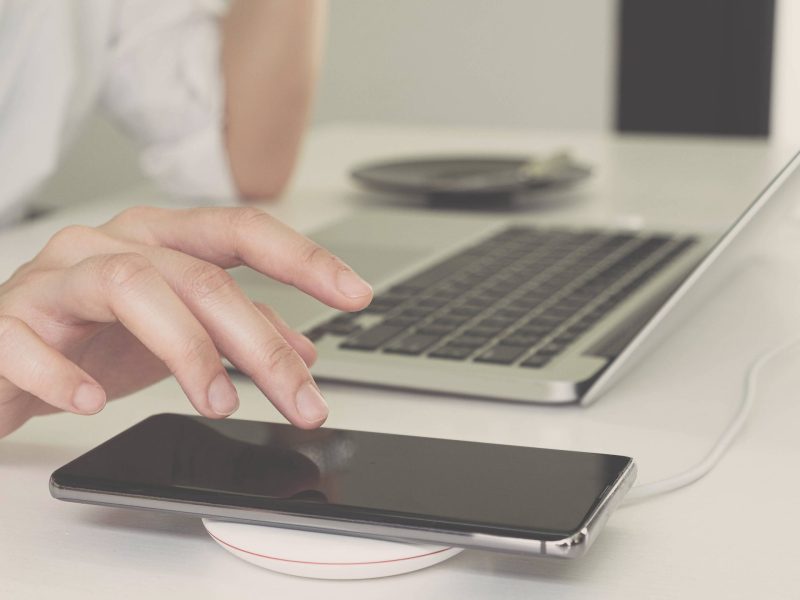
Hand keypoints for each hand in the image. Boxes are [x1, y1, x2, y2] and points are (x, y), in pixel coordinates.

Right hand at [0, 206, 371, 437]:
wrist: (0, 355)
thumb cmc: (92, 334)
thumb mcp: (180, 332)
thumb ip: (238, 330)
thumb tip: (307, 350)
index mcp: (160, 240)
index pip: (243, 230)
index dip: (304, 258)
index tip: (358, 294)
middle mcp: (112, 244)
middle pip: (202, 275)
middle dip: (261, 342)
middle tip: (302, 401)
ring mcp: (56, 277)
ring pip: (132, 286)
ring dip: (186, 350)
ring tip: (218, 404)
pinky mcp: (7, 320)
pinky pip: (30, 340)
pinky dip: (66, 373)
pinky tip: (96, 402)